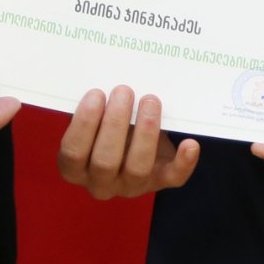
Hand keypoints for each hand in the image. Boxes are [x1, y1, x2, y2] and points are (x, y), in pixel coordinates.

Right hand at [56, 86, 200, 199]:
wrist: (131, 141)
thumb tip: (104, 78)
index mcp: (75, 167)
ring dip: (145, 133)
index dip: (84, 123)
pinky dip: (183, 162)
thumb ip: (94, 108)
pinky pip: (173, 177)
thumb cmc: (104, 124)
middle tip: (124, 91)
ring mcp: (131, 185)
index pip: (74, 151)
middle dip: (115, 123)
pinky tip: (190, 143)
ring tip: (150, 101)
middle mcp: (100, 183)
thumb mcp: (93, 119)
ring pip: (138, 168)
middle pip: (105, 161)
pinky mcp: (160, 182)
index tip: (96, 93)